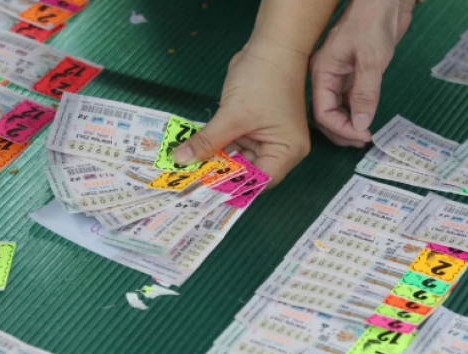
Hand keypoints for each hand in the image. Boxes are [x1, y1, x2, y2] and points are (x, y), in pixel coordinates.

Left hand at [173, 39, 310, 185]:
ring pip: (236, 159)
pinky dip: (215, 147)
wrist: (270, 46)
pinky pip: (231, 144)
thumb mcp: (232, 115)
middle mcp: (279, 149)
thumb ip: (207, 142)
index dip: (233, 187)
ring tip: (187, 171)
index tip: (205, 192)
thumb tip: (181, 160)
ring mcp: (264, 138)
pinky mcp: (251, 128)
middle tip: (189, 183)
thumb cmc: (262, 80)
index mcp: (286, 151)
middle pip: (247, 172)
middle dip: (219, 175)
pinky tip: (194, 154)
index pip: (259, 181)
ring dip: (213, 162)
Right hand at [310, 0, 417, 146]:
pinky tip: (366, 119)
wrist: (384, 0)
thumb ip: (365, 93)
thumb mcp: (371, 58)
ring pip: (336, 109)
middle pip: (325, 114)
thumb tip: (360, 124)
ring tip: (364, 135)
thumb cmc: (373, 20)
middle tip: (363, 141)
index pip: (323, 112)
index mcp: (322, 72)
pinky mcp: (353, 73)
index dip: (341, 128)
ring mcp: (339, 75)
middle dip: (342, 131)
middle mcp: (326, 76)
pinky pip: (349, 99)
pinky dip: (357, 112)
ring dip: (348, 125)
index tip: (363, 135)